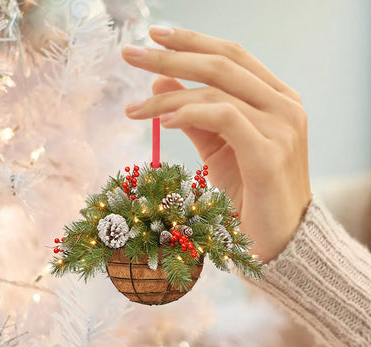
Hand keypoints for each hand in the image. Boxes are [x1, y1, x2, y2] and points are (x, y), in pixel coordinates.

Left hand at [122, 26, 311, 262]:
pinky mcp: (270, 153)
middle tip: (131, 54)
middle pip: (222, 64)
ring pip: (217, 92)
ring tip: (134, 110)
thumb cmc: (248, 195)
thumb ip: (194, 114)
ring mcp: (282, 127)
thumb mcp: (218, 149)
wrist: (277, 242)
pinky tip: (164, 121)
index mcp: (276, 98)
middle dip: (171, 56)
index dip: (192, 42)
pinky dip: (190, 114)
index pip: (231, 56)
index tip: (153, 36)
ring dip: (168, 99)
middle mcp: (284, 105)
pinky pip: (225, 118)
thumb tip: (160, 82)